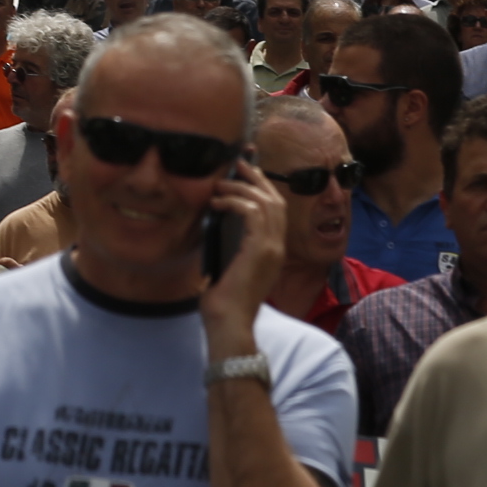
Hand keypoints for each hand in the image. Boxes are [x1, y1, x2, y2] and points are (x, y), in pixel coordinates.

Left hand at [197, 167, 287, 344]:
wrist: (228, 323)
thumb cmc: (222, 303)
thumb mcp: (225, 269)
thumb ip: (224, 248)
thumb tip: (209, 229)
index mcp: (271, 252)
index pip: (274, 211)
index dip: (263, 189)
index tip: (246, 173)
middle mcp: (277, 247)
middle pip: (275, 201)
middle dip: (257, 179)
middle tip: (239, 163)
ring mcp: (272, 248)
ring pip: (265, 203)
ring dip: (241, 188)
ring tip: (221, 183)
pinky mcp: (261, 250)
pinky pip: (253, 212)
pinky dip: (235, 202)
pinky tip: (217, 202)